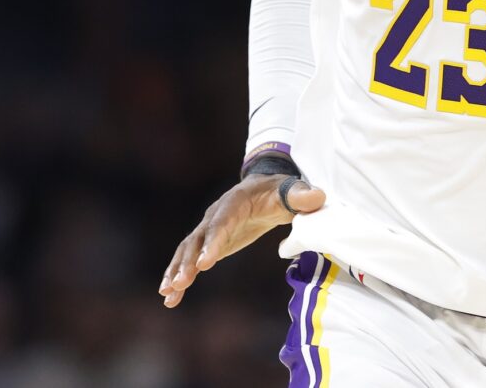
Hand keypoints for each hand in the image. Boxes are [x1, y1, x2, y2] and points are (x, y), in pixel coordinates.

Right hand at [159, 173, 324, 307]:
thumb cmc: (279, 191)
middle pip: (197, 239)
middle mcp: (215, 215)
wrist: (265, 187)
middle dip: (187, 261)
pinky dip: (180, 276)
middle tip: (179, 283)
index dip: (213, 243)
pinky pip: (190, 259)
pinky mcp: (209, 243)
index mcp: (234, 203)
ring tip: (168, 294)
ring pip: (187, 251)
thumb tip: (318, 198)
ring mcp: (209, 229)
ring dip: (177, 271)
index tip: (205, 264)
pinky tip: (171, 298)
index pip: (221, 224)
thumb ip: (301, 196)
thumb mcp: (291, 191)